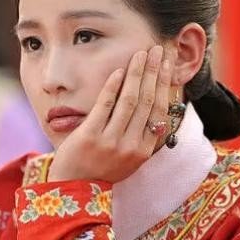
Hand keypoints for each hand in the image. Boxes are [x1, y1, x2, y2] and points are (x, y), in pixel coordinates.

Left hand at [47, 45, 175, 182]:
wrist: (73, 190)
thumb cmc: (101, 169)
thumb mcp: (129, 158)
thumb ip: (142, 134)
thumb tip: (155, 103)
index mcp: (144, 150)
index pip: (159, 111)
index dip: (164, 84)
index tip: (166, 64)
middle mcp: (130, 146)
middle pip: (147, 101)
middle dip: (153, 72)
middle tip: (156, 50)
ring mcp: (110, 141)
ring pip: (129, 100)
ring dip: (136, 74)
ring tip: (140, 54)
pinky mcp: (90, 136)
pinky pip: (104, 105)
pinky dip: (113, 86)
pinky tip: (119, 71)